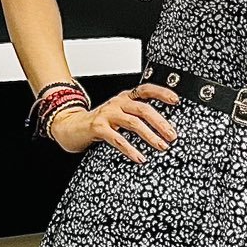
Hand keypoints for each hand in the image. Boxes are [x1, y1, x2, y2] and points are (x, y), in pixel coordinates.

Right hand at [52, 83, 180, 161]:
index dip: (162, 93)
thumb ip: (136, 116)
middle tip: (172, 135)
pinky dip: (130, 149)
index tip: (175, 100)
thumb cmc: (99, 123)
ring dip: (150, 136)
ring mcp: (107, 114)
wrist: (71, 126)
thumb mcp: (119, 114)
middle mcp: (117, 103)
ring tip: (161, 146)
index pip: (146, 90)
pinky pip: (118, 138)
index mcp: (125, 97)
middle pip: (143, 108)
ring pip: (133, 122)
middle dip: (160, 122)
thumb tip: (162, 129)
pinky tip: (139, 157)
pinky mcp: (98, 127)